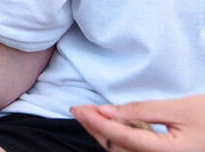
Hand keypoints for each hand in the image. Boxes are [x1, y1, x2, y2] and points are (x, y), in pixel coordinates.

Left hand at [72, 95, 204, 151]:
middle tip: (78, 109)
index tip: (79, 108)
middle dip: (96, 129)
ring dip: (106, 134)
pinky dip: (122, 137)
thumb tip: (108, 111)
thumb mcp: (179, 108)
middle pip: (120, 149)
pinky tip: (114, 123)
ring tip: (90, 115)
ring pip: (127, 151)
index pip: (122, 138)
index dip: (97, 123)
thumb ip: (142, 111)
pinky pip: (138, 150)